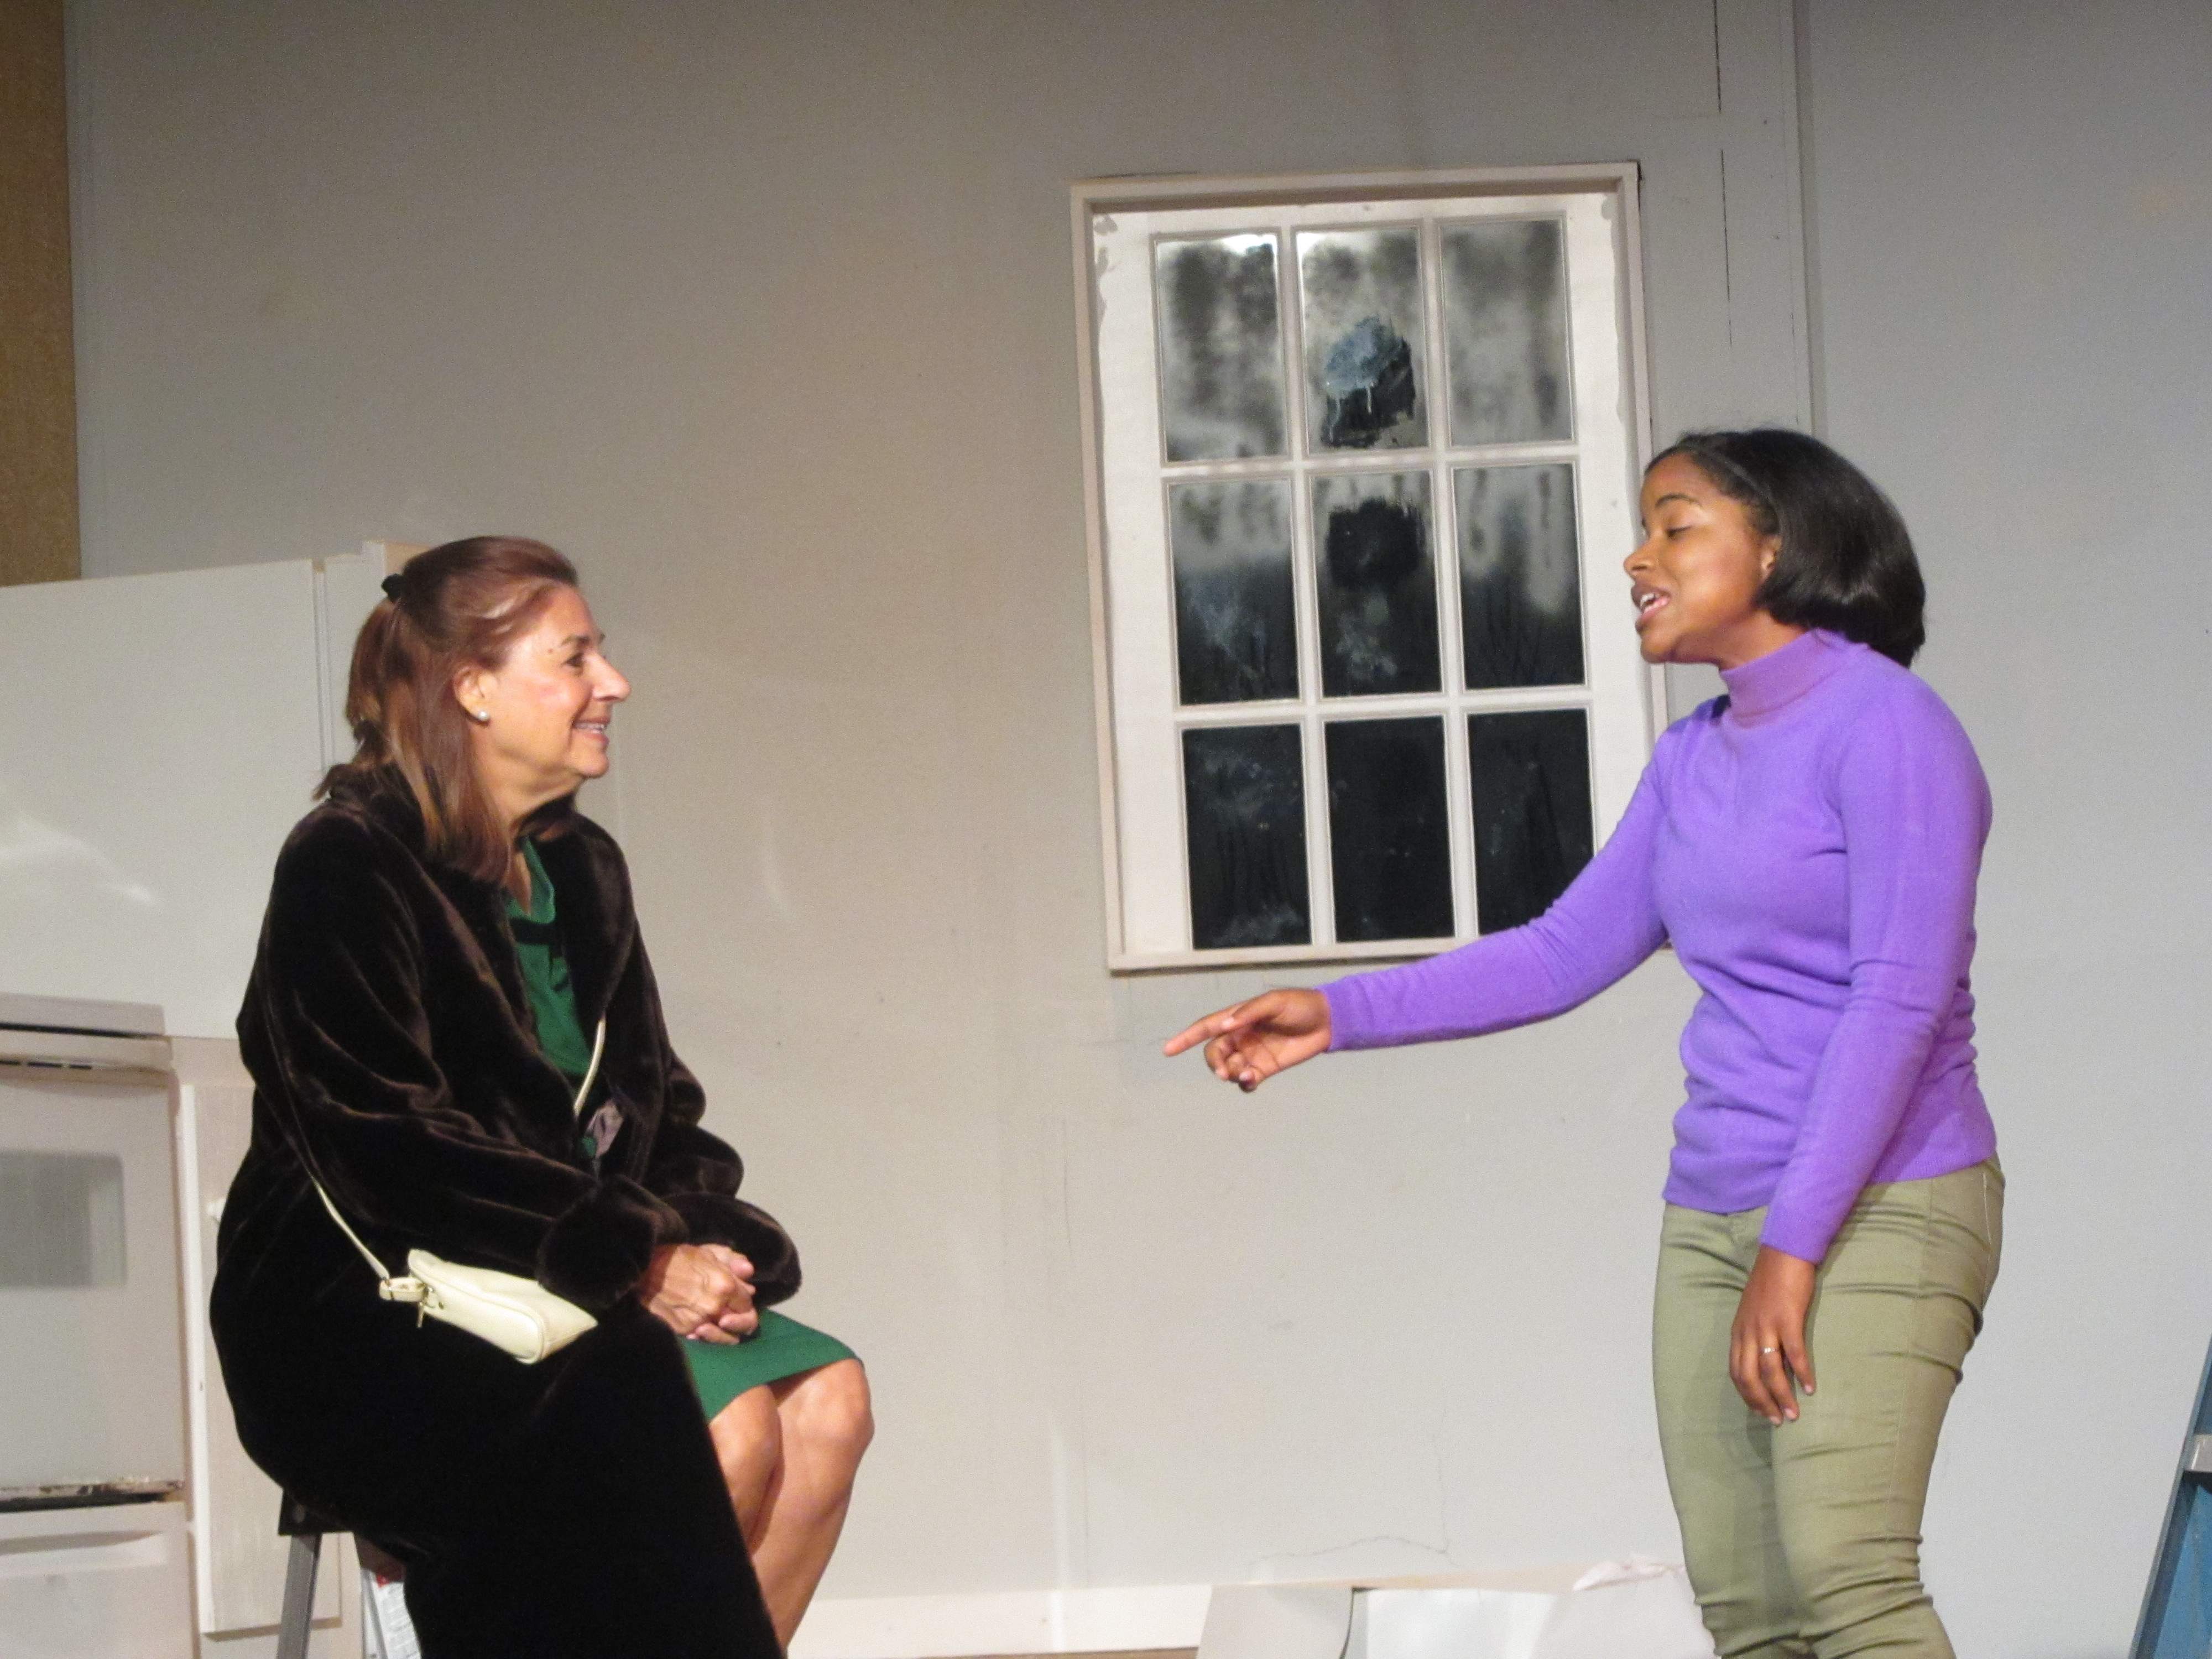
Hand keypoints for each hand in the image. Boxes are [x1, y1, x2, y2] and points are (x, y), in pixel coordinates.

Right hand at [640, 1244, 757, 1343]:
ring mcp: (699, 1321)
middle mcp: (715, 1307)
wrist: (644, 1272)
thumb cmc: (677, 1258)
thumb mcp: (708, 1252)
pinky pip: (703, 1339)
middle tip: (731, 1317)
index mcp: (725, 1286)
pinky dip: (705, 1335)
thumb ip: (733, 1262)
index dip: (743, 1301)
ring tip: (717, 1323)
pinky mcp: (684, 1331)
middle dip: (740, 1320)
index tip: (737, 1298)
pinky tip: (701, 1326)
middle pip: (742, 1324)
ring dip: (724, 1331)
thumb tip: (749, 1275)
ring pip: (724, 1336)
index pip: (747, 1303)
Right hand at [1162, 989, 1331, 1091]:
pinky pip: (1247, 1080)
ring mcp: (1252, 1053)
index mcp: (1238, 1018)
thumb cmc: (1300, 1005)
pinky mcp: (1266, 1068)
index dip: (1185, 1038)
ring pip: (1229, 1068)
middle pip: (1214, 1053)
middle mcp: (1240, 1036)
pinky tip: (1250, 1081)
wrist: (1328, 1021)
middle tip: (1225, 1071)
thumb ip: (1248, 1013)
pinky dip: (1244, 1084)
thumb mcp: (1274, 1002)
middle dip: (1215, 1063)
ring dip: (1230, 1074)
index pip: (1205, 1028)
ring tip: (1244, 1075)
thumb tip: (1225, 1026)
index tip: (1167, 1050)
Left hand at [1730, 1245, 1816, 1424]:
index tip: (1760, 1412)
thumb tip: (1766, 1360)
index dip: (1747, 1395)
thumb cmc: (1771, 1282)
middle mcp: (1748, 1332)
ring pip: (1769, 1371)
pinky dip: (1802, 1373)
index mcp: (1739, 1331)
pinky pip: (1793, 1353)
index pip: (1736, 1372)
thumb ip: (1755, 1334)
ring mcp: (1767, 1326)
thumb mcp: (1754, 1311)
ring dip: (1781, 1396)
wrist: (1782, 1253)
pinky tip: (1811, 1388)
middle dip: (1762, 1403)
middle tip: (1778, 1421)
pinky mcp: (1787, 1319)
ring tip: (1793, 1414)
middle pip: (1749, 1377)